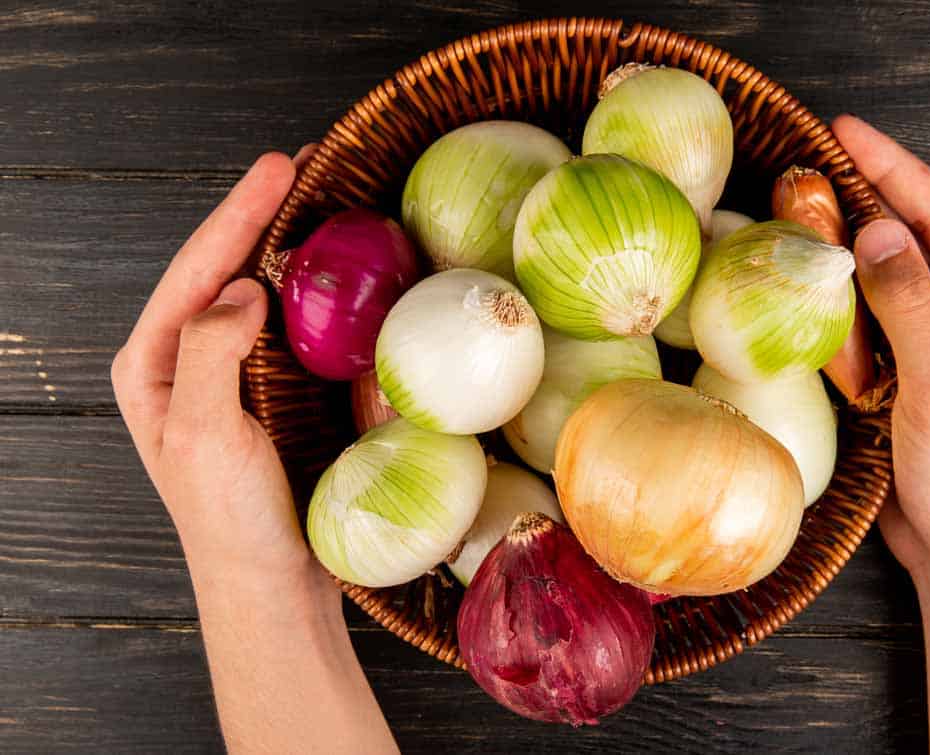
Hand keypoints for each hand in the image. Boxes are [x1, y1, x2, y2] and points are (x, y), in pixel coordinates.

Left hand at [112, 149, 326, 591]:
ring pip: (262, 289)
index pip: (197, 269)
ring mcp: (233, 372)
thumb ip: (210, 356)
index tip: (280, 167)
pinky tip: (343, 267)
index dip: (239, 213)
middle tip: (309, 164)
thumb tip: (243, 288)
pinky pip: (295, 325)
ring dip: (293, 242)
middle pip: (224, 265)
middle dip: (263, 213)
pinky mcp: (273, 390)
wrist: (271, 581)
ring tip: (328, 197)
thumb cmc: (229, 521)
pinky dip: (318, 289)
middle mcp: (187, 357)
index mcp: (154, 363)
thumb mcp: (204, 437)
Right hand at [831, 116, 929, 588]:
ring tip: (798, 205)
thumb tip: (877, 230)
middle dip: (866, 192)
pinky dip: (841, 288)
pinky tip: (807, 272)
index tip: (844, 130)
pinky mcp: (911, 356)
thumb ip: (911, 304)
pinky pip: (873, 306)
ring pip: (891, 265)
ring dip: (847, 239)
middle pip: (919, 229)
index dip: (894, 167)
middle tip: (807, 161)